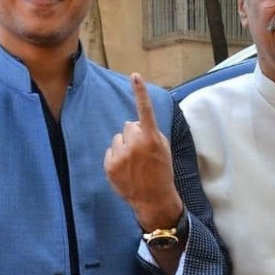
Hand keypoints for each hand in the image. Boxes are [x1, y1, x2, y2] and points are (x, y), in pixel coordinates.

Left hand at [104, 73, 182, 230]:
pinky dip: (116, 158)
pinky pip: (110, 151)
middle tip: (142, 151)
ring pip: (118, 138)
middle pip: (128, 126)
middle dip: (134, 134)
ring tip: (134, 162)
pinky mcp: (110, 166)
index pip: (145, 110)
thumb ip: (151, 133)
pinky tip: (126, 170)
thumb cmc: (162, 172)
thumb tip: (135, 124)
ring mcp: (121, 155)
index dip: (140, 92)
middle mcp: (135, 144)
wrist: (154, 199)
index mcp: (151, 138)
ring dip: (124, 146)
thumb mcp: (164, 149)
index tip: (135, 76)